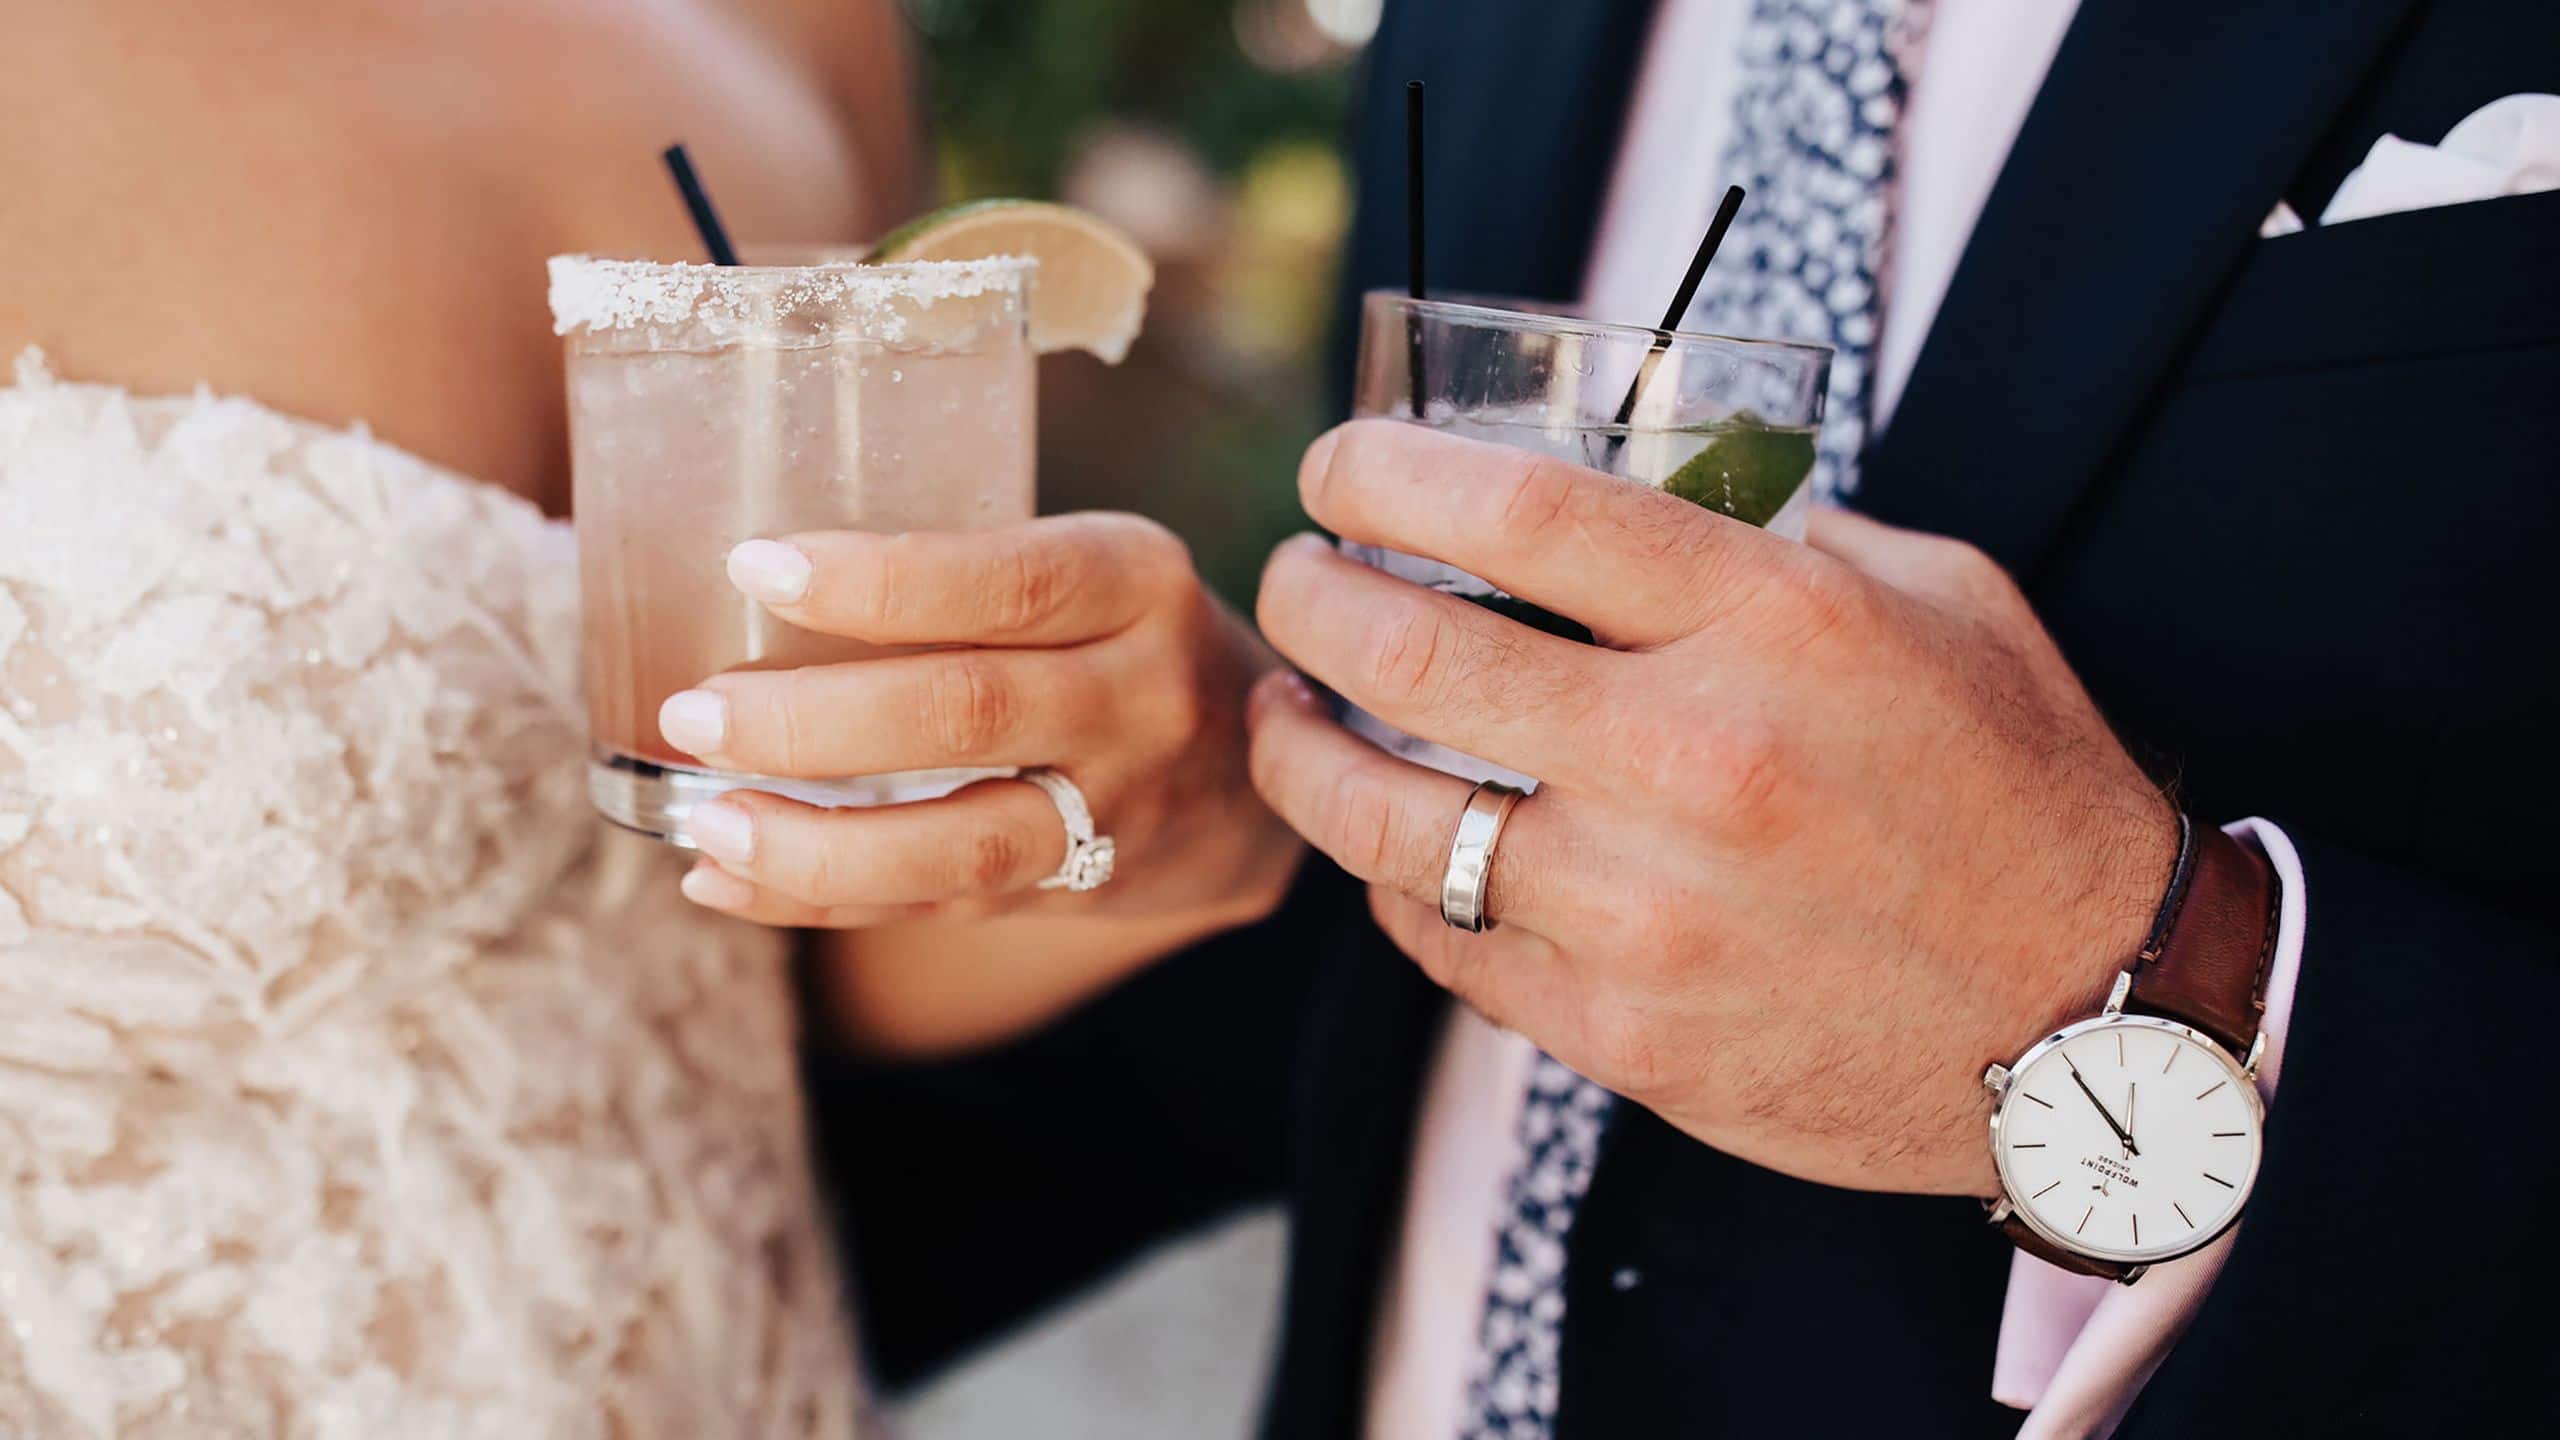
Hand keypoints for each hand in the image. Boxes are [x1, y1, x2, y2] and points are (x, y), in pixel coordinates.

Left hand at [663, 514, 1299, 936]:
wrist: (1257, 779)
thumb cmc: (1120, 638)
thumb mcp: (1094, 569)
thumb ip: (975, 574)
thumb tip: (752, 580)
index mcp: (1134, 581)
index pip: (1006, 580)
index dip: (878, 581)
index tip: (754, 566)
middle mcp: (1140, 694)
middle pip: (969, 712)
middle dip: (815, 721)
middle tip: (696, 715)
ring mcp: (1120, 806)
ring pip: (964, 841)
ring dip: (817, 843)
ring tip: (706, 826)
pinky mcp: (1082, 890)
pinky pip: (940, 906)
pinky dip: (821, 901)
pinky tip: (725, 884)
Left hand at [1244, 420, 2177, 1194]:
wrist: (2087, 1029)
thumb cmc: (2016, 792)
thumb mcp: (1939, 600)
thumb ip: (1782, 530)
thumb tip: (1634, 490)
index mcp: (1771, 623)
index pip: (1514, 510)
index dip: (1383, 471)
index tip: (1337, 468)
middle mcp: (1691, 760)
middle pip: (1405, 653)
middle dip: (1310, 594)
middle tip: (1295, 577)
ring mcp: (1643, 909)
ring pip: (1383, 818)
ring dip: (1300, 749)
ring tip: (1286, 710)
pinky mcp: (1619, 1029)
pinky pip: (1442, 943)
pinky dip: (1395, 883)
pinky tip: (1394, 842)